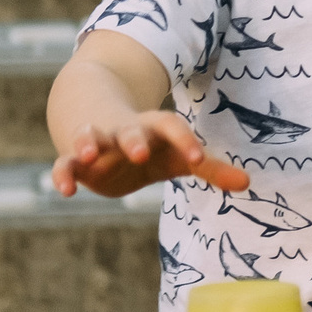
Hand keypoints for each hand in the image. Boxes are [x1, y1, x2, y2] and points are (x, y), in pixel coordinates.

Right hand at [50, 110, 247, 198]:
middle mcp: (124, 131)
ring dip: (88, 143)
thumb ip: (209, 168)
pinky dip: (63, 174)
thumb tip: (248, 183)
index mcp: (154, 128)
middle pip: (130, 130)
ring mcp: (98, 142)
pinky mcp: (76, 160)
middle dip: (134, 139)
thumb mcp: (176, 156)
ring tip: (89, 152)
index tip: (199, 158)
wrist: (100, 121)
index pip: (171, 127)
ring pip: (90, 137)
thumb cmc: (149, 145)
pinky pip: (66, 164)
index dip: (185, 141)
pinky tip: (64, 190)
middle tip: (139, 151)